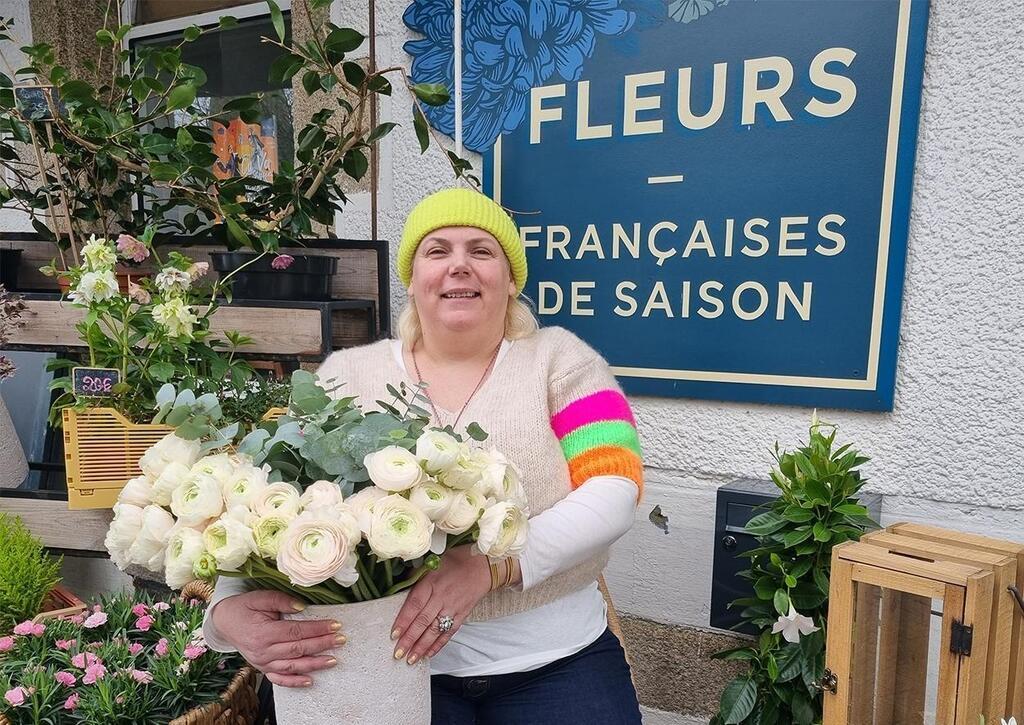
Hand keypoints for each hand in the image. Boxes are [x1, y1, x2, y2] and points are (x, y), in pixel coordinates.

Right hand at [210, 590, 344, 687]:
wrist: (224, 622)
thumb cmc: (243, 607)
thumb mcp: (260, 597)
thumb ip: (280, 600)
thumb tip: (302, 606)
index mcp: (264, 632)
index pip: (296, 631)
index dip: (317, 629)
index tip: (335, 625)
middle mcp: (263, 651)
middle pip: (298, 649)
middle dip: (322, 645)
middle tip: (341, 640)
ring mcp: (262, 662)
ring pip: (292, 666)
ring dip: (314, 664)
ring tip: (333, 660)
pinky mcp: (262, 668)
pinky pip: (279, 679)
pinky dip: (294, 682)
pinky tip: (309, 681)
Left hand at [390, 545, 490, 664]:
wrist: (484, 565)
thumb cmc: (457, 561)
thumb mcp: (434, 562)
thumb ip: (417, 575)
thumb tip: (401, 586)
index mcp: (432, 582)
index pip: (414, 605)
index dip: (403, 621)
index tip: (393, 634)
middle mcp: (442, 597)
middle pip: (423, 621)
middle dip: (409, 639)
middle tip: (397, 653)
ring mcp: (453, 608)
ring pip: (435, 630)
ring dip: (422, 646)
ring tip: (411, 659)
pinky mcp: (462, 615)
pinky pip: (449, 633)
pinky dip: (438, 645)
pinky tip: (429, 654)